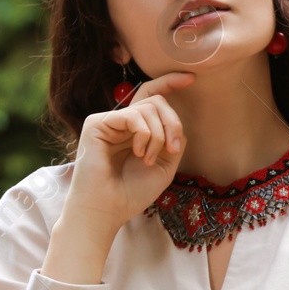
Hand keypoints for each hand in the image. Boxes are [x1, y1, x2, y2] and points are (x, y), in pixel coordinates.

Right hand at [65, 71, 195, 232]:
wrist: (108, 210)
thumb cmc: (132, 193)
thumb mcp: (165, 165)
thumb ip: (173, 139)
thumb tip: (174, 121)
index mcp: (135, 131)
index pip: (152, 98)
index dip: (170, 84)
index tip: (191, 79)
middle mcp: (121, 123)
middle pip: (155, 101)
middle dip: (172, 122)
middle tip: (172, 148)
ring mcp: (108, 121)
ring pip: (148, 107)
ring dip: (159, 135)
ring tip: (149, 159)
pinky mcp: (97, 124)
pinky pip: (133, 116)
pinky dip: (145, 134)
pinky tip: (139, 153)